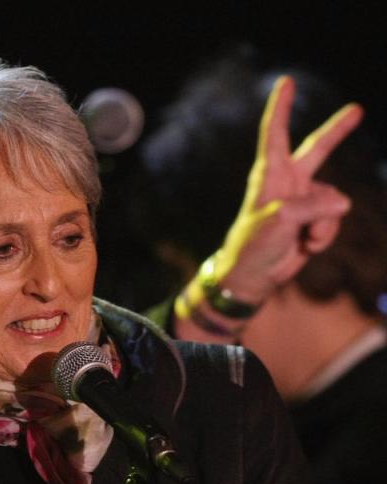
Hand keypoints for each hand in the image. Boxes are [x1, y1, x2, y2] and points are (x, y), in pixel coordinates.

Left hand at [215, 75, 362, 302]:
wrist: (252, 276)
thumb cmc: (254, 244)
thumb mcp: (281, 221)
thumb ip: (313, 206)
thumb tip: (342, 202)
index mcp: (271, 174)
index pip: (275, 132)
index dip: (281, 107)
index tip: (285, 82)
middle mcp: (288, 182)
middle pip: (318, 149)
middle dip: (338, 131)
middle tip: (357, 109)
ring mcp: (303, 200)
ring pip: (335, 201)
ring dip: (323, 223)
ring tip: (300, 237)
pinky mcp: (313, 219)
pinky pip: (334, 220)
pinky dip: (324, 236)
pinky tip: (306, 246)